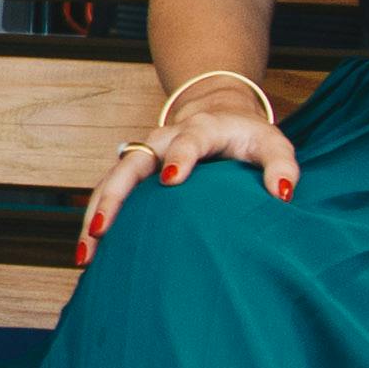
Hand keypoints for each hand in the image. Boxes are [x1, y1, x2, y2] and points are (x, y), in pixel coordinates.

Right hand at [80, 79, 292, 255]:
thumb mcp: (273, 145)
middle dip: (115, 195)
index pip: (187, 140)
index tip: (171, 180)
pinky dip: (95, 220)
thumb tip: (282, 195)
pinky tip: (88, 252)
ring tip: (86, 253)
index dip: (179, 157)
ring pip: (110, 181)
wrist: (218, 114)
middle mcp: (163, 140)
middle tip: (102, 228)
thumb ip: (281, 167)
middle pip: (131, 163)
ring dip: (96, 214)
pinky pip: (108, 193)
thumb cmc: (248, 137)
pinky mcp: (133, 172)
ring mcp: (143, 155)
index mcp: (200, 130)